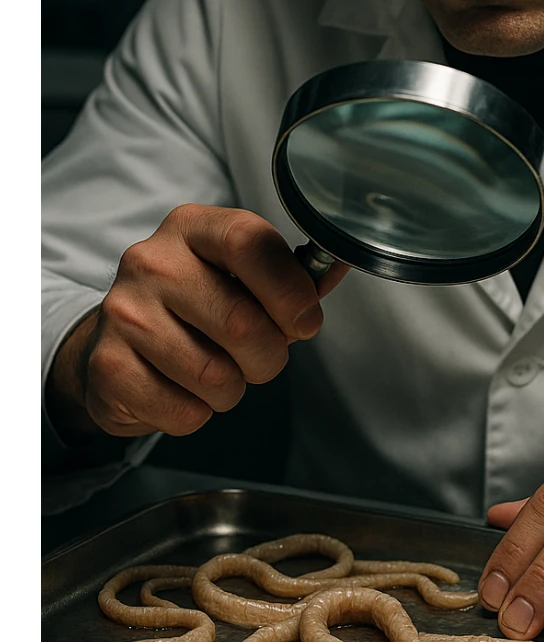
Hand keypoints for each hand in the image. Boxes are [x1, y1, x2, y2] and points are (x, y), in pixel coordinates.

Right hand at [45, 205, 347, 443]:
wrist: (119, 341)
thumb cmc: (198, 304)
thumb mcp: (242, 276)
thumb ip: (293, 276)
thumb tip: (338, 265)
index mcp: (193, 228)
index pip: (250, 241)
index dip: (290, 289)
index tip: (304, 319)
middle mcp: (151, 262)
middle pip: (241, 322)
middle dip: (269, 356)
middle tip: (260, 356)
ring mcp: (124, 314)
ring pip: (214, 376)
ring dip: (232, 389)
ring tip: (215, 371)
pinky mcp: (108, 367)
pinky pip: (184, 411)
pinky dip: (197, 413)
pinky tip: (181, 390)